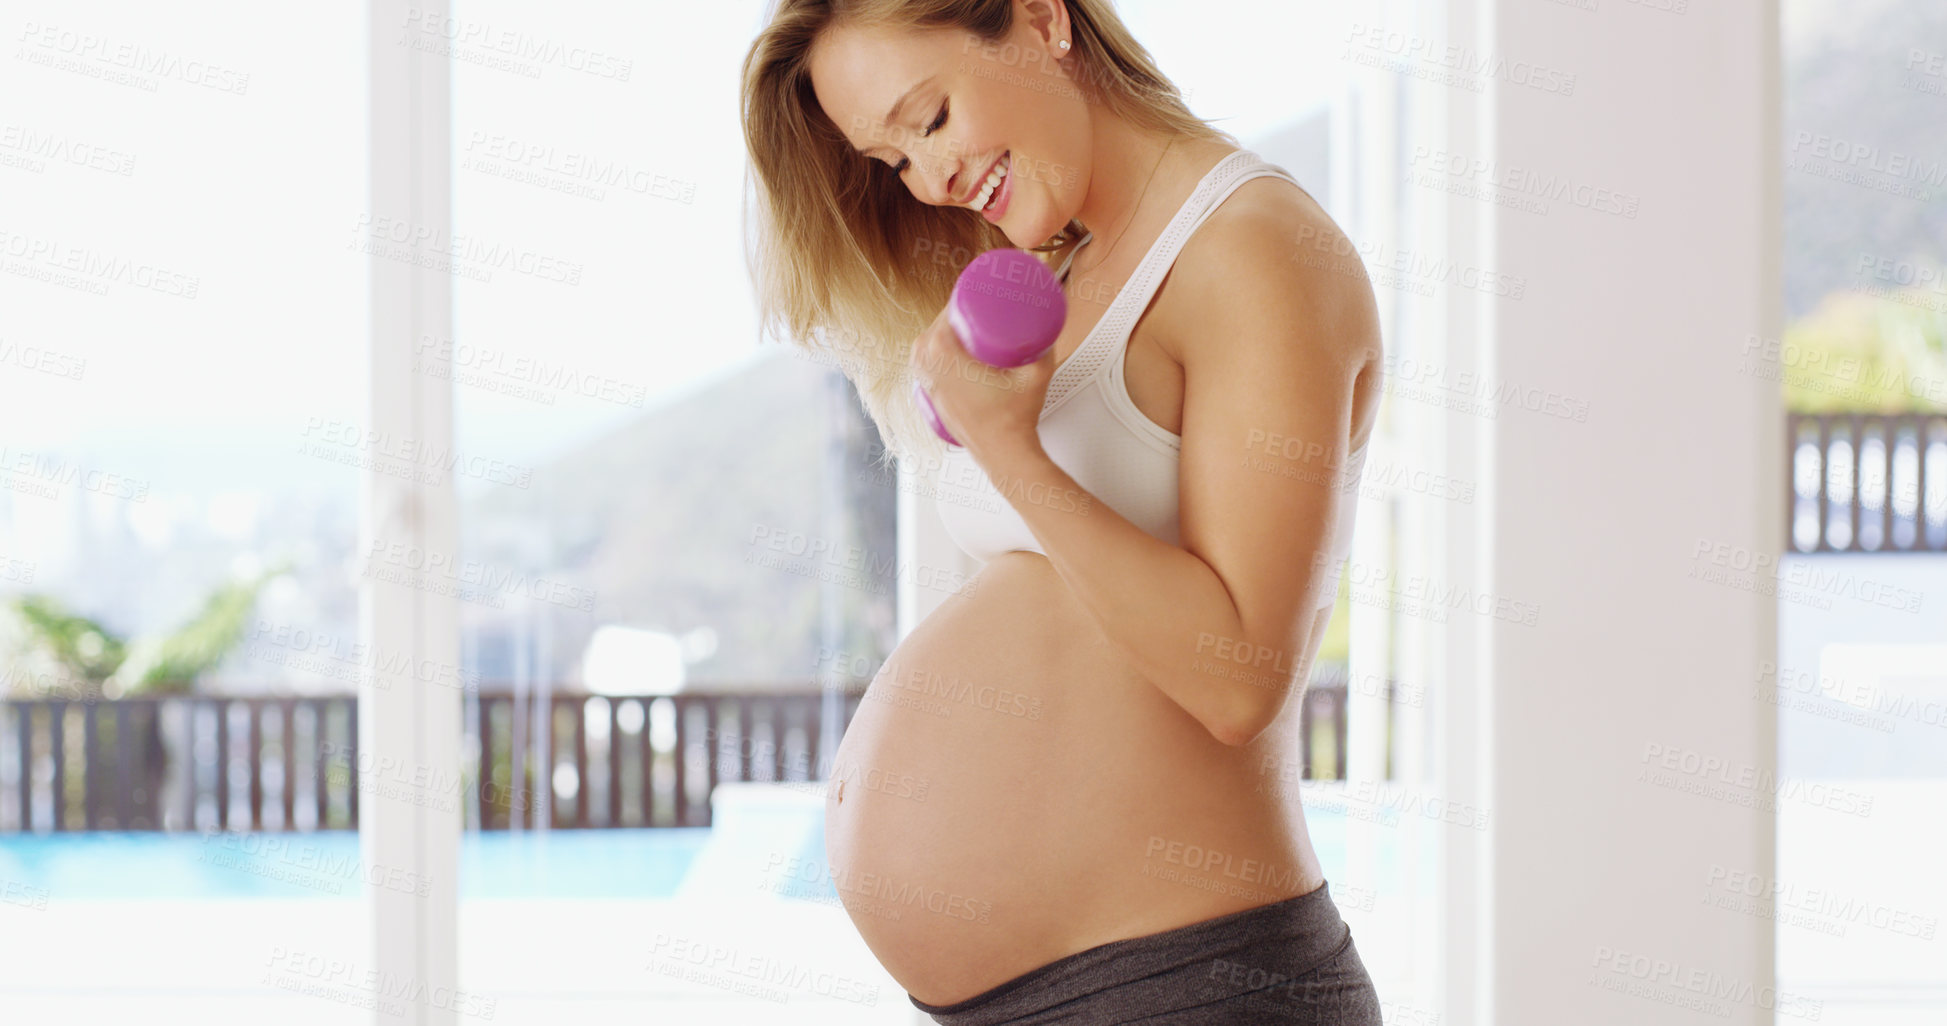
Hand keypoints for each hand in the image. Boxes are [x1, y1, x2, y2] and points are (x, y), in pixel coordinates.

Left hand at [910, 302, 1054, 461]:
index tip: (966, 295)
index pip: (943, 321)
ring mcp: (931, 392)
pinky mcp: (935, 405)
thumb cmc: (1014, 421)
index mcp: (949, 362)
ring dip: (932, 337)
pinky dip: (925, 359)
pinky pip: (921, 373)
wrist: (1005, 455)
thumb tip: (1046, 330)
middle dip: (945, 318)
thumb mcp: (1037, 375)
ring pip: (920, 354)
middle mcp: (933, 375)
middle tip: (965, 311)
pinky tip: (937, 357)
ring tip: (952, 331)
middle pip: (929, 334)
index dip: (954, 303)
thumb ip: (1045, 348)